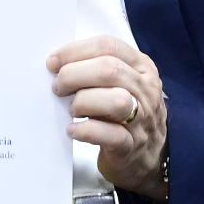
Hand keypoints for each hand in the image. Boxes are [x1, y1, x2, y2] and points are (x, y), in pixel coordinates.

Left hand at [48, 35, 168, 198]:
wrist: (150, 157)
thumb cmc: (127, 114)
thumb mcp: (122, 84)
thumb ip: (98, 69)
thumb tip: (59, 62)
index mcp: (142, 67)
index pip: (108, 46)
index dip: (76, 51)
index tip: (54, 62)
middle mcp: (146, 90)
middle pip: (109, 70)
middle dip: (74, 75)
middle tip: (58, 87)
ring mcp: (143, 119)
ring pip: (115, 100)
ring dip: (83, 101)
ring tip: (72, 109)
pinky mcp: (131, 146)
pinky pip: (110, 135)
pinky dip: (86, 130)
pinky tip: (73, 130)